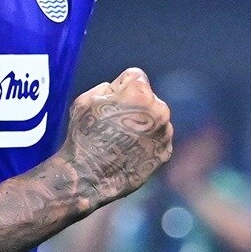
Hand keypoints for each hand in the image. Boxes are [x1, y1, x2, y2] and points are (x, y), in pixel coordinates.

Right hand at [56, 68, 172, 210]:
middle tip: (113, 123)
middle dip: (134, 105)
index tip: (109, 101)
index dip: (119, 87)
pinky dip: (146, 142)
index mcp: (139, 94)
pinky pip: (157, 138)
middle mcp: (158, 111)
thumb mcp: (86, 100)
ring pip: (154, 119)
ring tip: (119, 139)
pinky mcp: (165, 152)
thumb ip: (109, 87)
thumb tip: (119, 88)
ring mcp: (164, 133)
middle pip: (148, 98)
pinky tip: (128, 151)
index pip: (135, 76)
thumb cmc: (84, 136)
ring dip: (142, 124)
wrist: (89, 175)